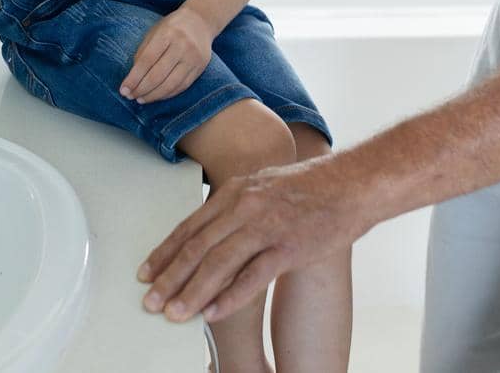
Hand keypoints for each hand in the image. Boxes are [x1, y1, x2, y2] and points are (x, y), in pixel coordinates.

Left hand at [120, 8, 212, 103]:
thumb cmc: (172, 27)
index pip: (147, 60)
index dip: (134, 78)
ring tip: (141, 99)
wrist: (200, 21)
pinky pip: (182, 86)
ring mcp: (194, 58)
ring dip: (154, 95)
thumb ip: (143, 52)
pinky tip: (156, 96)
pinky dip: (167, 94)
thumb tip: (133, 78)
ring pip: (171, 84)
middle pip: (158, 75)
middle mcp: (182, 46)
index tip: (123, 90)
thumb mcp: (154, 32)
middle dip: (141, 89)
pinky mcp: (200, 68)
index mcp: (167, 33)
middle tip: (130, 96)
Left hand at [138, 154, 365, 321]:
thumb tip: (209, 234)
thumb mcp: (263, 187)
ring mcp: (267, 226)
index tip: (147, 273)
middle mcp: (246, 206)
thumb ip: (236, 207)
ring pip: (219, 264)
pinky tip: (213, 313)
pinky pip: (253, 277)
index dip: (164, 252)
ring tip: (175, 314)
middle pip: (198, 247)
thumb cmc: (310, 187)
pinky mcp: (289, 247)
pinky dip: (230, 298)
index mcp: (236, 192)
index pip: (190, 227)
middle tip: (151, 301)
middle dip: (170, 277)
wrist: (352, 185)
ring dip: (193, 292)